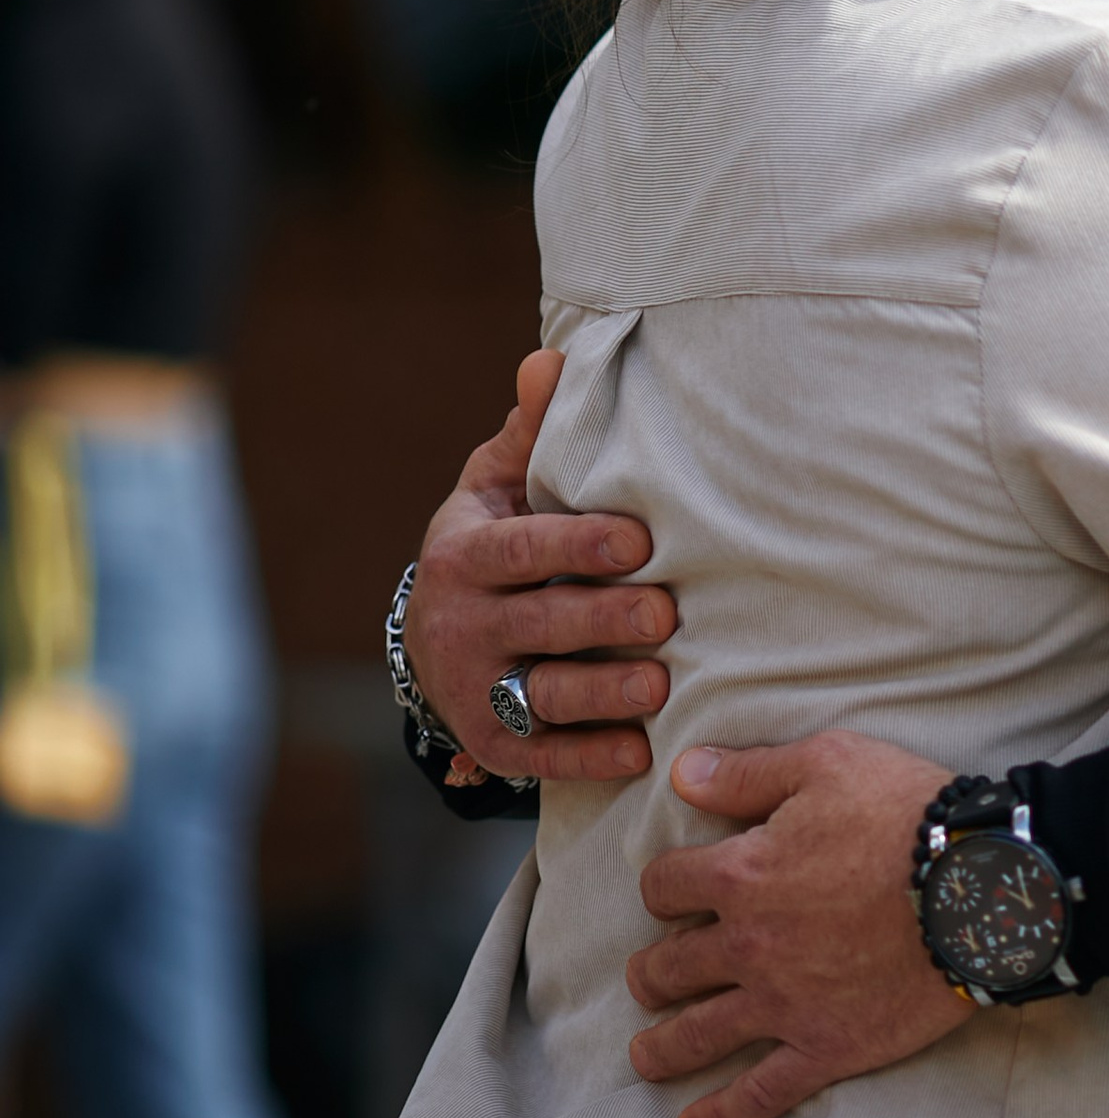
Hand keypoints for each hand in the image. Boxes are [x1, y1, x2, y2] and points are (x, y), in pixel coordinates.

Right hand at [404, 350, 672, 781]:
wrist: (433, 639)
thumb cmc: (492, 542)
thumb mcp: (494, 487)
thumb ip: (528, 433)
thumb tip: (549, 360)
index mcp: (465, 554)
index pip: (523, 549)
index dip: (578, 544)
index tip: (639, 540)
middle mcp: (463, 624)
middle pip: (540, 623)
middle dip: (602, 620)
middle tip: (666, 613)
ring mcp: (475, 689)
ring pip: (541, 696)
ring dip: (601, 694)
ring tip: (659, 685)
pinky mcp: (495, 743)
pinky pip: (543, 756)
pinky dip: (590, 756)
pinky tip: (640, 750)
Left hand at [628, 732, 962, 1117]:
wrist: (981, 886)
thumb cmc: (908, 814)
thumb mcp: (827, 763)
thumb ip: (748, 773)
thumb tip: (681, 774)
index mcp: (742, 874)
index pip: (665, 887)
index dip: (663, 889)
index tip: (674, 895)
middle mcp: (749, 945)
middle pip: (668, 967)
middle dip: (653, 973)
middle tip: (652, 979)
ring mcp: (784, 1004)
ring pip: (698, 1035)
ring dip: (662, 1047)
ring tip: (647, 1055)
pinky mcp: (826, 1047)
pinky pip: (761, 1093)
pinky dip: (722, 1116)